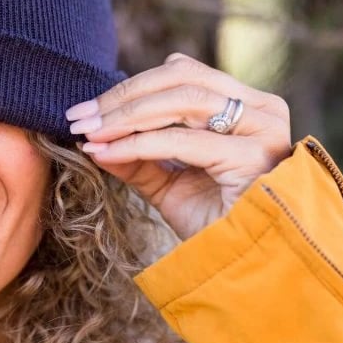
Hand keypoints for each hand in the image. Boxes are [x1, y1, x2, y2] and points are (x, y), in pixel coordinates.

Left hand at [65, 53, 291, 240]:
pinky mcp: (253, 157)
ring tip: (90, 133)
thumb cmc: (213, 226)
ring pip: (182, 101)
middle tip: (79, 117)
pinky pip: (182, 141)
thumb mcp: (167, 185)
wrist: (244, 268)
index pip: (182, 74)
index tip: (86, 110)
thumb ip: (137, 156)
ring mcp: (263, 131)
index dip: (131, 87)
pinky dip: (138, 143)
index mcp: (248, 106)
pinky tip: (108, 152)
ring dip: (127, 116)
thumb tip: (91, 137)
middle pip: (180, 79)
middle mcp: (263, 110)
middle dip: (122, 98)